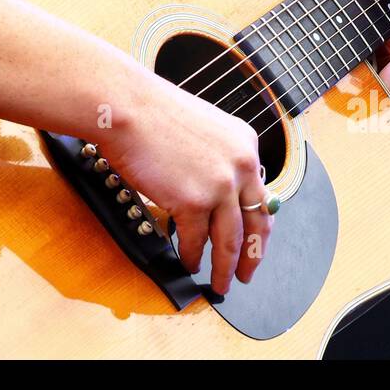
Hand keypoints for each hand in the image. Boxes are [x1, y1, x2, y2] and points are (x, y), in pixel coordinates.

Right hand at [97, 73, 273, 295]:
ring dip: (223, 268)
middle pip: (253, 224)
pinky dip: (192, 256)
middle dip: (250, 257)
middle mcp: (240, 166)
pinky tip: (188, 262)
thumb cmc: (154, 112)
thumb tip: (221, 196)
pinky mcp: (192, 202)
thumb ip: (220, 159)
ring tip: (218, 283)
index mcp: (247, 145)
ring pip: (229, 242)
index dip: (258, 228)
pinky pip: (195, 241)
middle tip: (245, 275)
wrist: (127, 106)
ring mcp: (218, 186)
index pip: (262, 197)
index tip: (255, 244)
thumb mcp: (206, 128)